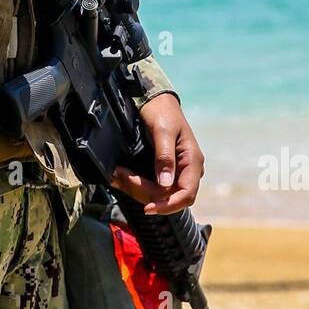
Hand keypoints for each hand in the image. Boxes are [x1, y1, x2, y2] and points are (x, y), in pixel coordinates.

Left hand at [111, 92, 204, 215]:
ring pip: (157, 194)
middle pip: (168, 196)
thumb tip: (165, 184)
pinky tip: (121, 176)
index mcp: (192, 161)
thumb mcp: (163, 131)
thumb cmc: (162, 112)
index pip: (187, 194)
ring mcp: (176, 171)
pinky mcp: (164, 171)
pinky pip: (151, 185)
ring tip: (116, 175)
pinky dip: (135, 184)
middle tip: (119, 176)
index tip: (148, 208)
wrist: (156, 101)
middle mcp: (187, 170)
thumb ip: (164, 157)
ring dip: (135, 188)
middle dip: (143, 192)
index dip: (168, 205)